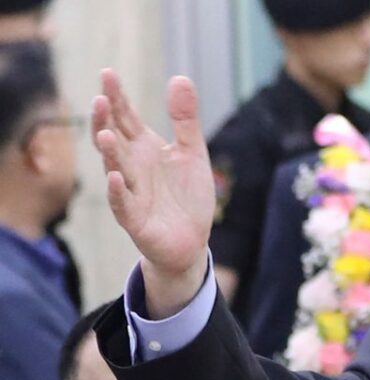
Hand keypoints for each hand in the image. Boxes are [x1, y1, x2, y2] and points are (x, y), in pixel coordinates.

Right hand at [90, 70, 215, 315]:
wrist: (191, 241)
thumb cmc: (186, 195)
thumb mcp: (191, 152)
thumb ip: (185, 119)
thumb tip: (180, 77)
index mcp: (143, 148)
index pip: (125, 118)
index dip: (116, 97)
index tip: (107, 73)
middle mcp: (132, 167)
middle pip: (114, 140)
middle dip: (105, 121)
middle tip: (101, 99)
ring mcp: (131, 192)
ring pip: (114, 170)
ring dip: (109, 154)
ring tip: (106, 134)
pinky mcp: (135, 220)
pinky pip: (123, 205)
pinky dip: (118, 193)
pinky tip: (116, 179)